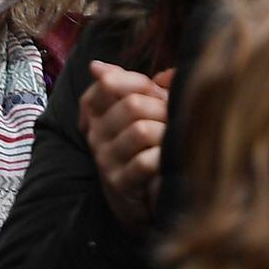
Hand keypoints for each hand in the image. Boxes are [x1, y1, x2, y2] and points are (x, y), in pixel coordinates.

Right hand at [78, 62, 170, 226]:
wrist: (139, 199)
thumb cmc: (145, 148)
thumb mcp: (141, 114)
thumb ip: (140, 87)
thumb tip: (128, 69)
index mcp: (97, 113)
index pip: (108, 83)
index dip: (138, 82)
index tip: (155, 92)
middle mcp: (96, 134)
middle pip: (132, 105)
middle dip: (161, 109)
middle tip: (172, 120)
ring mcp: (106, 159)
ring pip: (141, 131)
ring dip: (165, 134)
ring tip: (171, 140)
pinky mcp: (119, 183)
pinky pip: (145, 162)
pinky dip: (163, 158)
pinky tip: (167, 160)